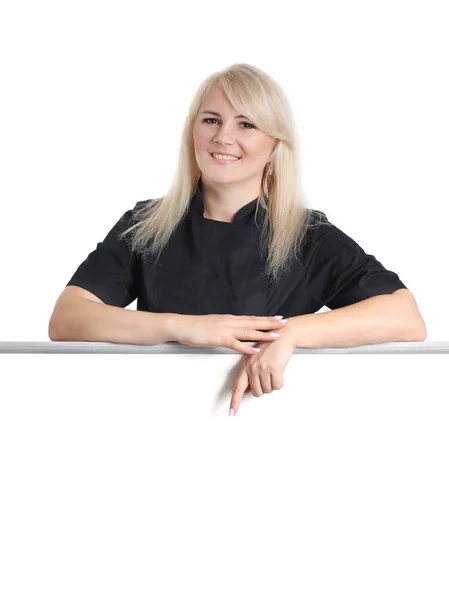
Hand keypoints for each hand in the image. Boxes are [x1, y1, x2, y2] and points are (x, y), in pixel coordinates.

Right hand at [170, 313, 287, 354]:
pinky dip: (246, 346)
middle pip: (254, 322)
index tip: (278, 318)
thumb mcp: (214, 324)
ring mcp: (225, 329)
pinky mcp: (218, 338)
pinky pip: (235, 343)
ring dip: (263, 333)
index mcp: (229, 319)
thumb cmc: (196, 327)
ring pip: (248, 331)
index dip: (265, 319)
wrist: (182, 325)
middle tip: (284, 323)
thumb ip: (226, 327)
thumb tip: (235, 330)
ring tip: (276, 335)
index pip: (251, 318)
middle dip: (270, 323)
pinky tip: (256, 349)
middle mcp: (230, 322)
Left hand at [229, 328, 296, 415]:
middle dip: (263, 388)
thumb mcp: (255, 358)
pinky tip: (279, 371)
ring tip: (273, 371)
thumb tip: (248, 389)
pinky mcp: (274, 369)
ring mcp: (263, 368)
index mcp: (245, 366)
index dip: (234, 401)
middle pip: (256, 392)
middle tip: (267, 377)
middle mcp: (252, 368)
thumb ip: (250, 373)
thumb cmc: (270, 346)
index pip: (237, 387)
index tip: (232, 412)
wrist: (283, 335)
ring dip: (272, 384)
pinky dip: (280, 382)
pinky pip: (277, 386)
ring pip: (267, 390)